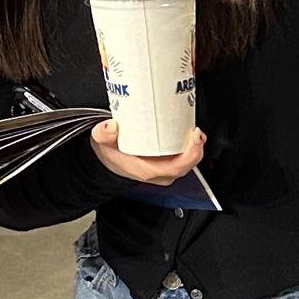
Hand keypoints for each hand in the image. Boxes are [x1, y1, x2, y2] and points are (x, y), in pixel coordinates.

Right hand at [89, 120, 205, 185]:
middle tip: (195, 129)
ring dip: (194, 146)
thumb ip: (104, 134)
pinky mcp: (168, 162)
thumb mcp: (102, 143)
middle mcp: (160, 172)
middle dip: (196, 146)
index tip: (194, 136)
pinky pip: (184, 157)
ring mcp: (165, 168)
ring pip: (187, 160)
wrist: (108, 160)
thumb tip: (110, 126)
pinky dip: (189, 145)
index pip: (177, 167)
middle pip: (187, 163)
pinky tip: (189, 133)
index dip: (191, 153)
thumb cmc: (110, 153)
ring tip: (193, 128)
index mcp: (148, 170)